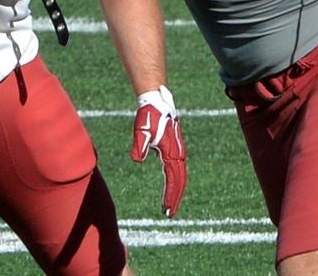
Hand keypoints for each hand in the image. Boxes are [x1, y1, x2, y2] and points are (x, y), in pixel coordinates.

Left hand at [131, 85, 186, 216]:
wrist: (157, 102)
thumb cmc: (148, 116)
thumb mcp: (141, 130)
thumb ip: (139, 145)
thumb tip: (137, 159)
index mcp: (172, 152)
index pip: (173, 179)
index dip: (170, 195)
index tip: (166, 209)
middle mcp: (178, 154)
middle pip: (180, 181)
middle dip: (175, 198)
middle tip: (169, 214)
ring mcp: (179, 151)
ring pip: (180, 176)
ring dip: (176, 191)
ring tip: (169, 206)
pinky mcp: (175, 149)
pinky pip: (177, 170)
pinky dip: (175, 182)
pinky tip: (170, 188)